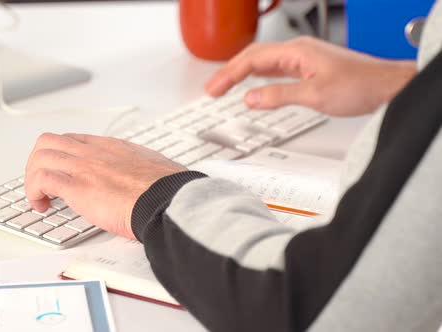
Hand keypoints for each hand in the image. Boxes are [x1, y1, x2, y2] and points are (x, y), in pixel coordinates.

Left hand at [25, 133, 186, 238]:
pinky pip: (40, 180)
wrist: (166, 201)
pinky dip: (33, 192)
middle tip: (43, 183)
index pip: (74, 140)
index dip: (62, 156)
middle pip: (49, 142)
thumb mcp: (154, 168)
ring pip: (39, 156)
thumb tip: (146, 180)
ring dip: (32, 178)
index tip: (63, 172)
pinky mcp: (76, 187)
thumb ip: (141, 170)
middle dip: (39, 162)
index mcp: (112, 147)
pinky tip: (41, 205)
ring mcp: (83, 166)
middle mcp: (94, 152)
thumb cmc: (167, 190)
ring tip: (39, 197)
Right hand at [205, 36, 416, 115]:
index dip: (229, 74)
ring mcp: (303, 59)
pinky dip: (258, 77)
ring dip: (242, 74)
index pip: (252, 60)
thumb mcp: (314, 96)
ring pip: (263, 63)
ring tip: (223, 86)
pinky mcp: (308, 68)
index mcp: (296, 51)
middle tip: (211, 89)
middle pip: (253, 58)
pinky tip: (253, 85)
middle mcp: (298, 51)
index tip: (213, 89)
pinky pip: (275, 69)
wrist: (386, 86)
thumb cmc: (359, 86)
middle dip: (229, 73)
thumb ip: (279, 96)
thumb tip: (250, 99)